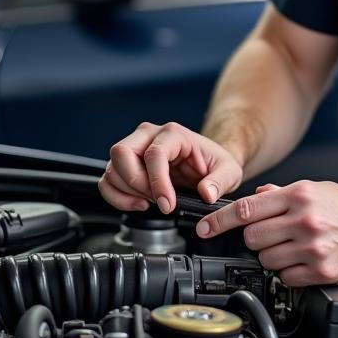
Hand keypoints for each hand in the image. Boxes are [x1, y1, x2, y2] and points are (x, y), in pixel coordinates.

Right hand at [99, 121, 243, 214]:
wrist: (207, 163)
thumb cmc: (214, 163)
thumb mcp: (229, 171)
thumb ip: (220, 181)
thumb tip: (207, 193)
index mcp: (174, 133)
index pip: (154, 153)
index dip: (156, 182)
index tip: (167, 204)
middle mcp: (149, 135)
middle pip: (121, 153)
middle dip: (136, 183)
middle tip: (155, 200)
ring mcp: (134, 147)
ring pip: (112, 168)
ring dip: (127, 192)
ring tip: (149, 202)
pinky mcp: (126, 163)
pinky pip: (107, 179)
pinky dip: (116, 196)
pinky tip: (136, 204)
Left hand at [194, 180, 337, 286]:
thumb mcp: (319, 189)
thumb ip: (284, 194)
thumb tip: (256, 197)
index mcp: (300, 195)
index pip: (247, 208)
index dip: (219, 221)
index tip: (204, 228)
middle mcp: (304, 220)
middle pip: (252, 237)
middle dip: (255, 240)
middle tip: (271, 237)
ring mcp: (313, 247)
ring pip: (266, 259)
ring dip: (272, 257)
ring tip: (292, 249)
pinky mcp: (322, 270)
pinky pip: (286, 277)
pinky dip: (289, 273)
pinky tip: (304, 263)